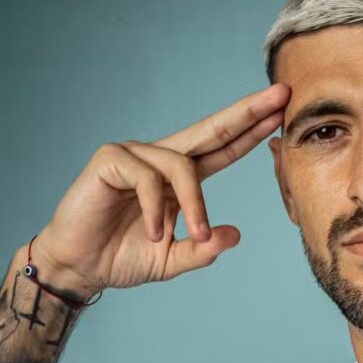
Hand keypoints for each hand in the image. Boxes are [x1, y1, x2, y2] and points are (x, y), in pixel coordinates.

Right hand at [29, 83, 290, 298]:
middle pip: (212, 129)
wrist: (81, 267)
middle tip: (281, 95)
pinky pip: (148, 178)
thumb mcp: (174, 259)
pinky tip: (153, 232)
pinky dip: (155, 209)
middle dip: (247, 112)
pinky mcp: (111, 159)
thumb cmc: (124, 257)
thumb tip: (235, 235)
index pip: (223, 148)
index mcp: (180, 178)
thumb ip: (203, 249)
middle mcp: (161, 159)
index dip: (251, 132)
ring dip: (195, 204)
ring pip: (183, 165)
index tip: (280, 114)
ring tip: (193, 234)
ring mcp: (136, 154)